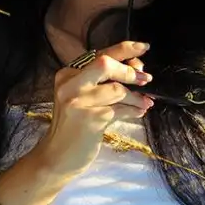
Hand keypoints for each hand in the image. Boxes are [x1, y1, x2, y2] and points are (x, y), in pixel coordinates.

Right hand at [36, 40, 154, 178]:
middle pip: (106, 64)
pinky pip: (120, 109)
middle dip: (130, 71)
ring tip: (144, 103)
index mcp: (67, 74)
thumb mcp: (84, 98)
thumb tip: (137, 67)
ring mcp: (78, 102)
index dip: (124, 49)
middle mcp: (69, 85)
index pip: (99, 55)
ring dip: (136, 97)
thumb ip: (105, 81)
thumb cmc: (74, 126)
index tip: (143, 47)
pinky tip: (138, 112)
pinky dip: (133, 110)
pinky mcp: (90, 120)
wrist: (57, 157)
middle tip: (146, 79)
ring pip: (117, 89)